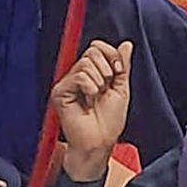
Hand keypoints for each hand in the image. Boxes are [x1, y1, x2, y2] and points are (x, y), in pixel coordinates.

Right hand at [49, 38, 135, 180]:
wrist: (99, 141)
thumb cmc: (109, 122)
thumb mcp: (121, 88)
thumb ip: (122, 65)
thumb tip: (126, 44)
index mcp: (91, 74)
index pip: (97, 48)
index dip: (111, 55)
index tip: (118, 71)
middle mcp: (77, 76)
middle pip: (92, 51)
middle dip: (106, 69)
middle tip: (105, 88)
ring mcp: (67, 83)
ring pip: (86, 63)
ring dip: (99, 82)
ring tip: (96, 97)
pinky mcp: (60, 92)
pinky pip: (78, 76)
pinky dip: (89, 87)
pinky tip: (88, 100)